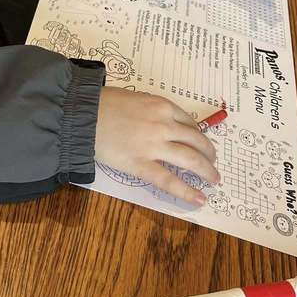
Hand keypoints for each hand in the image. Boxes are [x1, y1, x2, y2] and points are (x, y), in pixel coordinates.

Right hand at [95, 86, 218, 204]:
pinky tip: (200, 198)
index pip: (189, 122)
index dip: (198, 134)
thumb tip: (160, 122)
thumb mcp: (133, 98)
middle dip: (208, 153)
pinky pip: (170, 180)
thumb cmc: (102, 104)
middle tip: (213, 161)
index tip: (200, 142)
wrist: (82, 115)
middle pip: (196, 141)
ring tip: (214, 179)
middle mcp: (164, 125)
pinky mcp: (142, 165)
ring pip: (190, 159)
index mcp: (161, 106)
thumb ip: (150, 110)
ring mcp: (154, 146)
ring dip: (206, 170)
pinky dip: (187, 191)